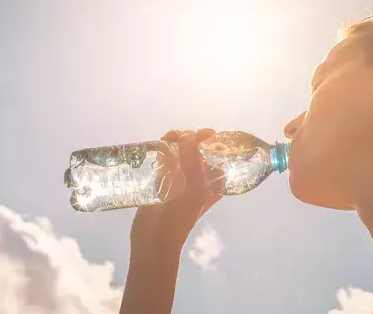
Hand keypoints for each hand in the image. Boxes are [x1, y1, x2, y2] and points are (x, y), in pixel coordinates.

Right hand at [130, 129, 224, 246]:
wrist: (154, 239)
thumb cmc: (180, 216)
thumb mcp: (194, 188)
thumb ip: (194, 161)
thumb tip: (188, 136)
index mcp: (215, 181)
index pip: (218, 153)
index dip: (212, 140)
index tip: (203, 134)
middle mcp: (200, 178)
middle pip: (198, 148)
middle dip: (190, 137)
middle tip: (178, 136)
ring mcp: (182, 177)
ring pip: (182, 151)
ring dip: (176, 140)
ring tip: (167, 138)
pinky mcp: (164, 179)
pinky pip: (167, 158)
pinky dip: (164, 149)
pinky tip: (159, 146)